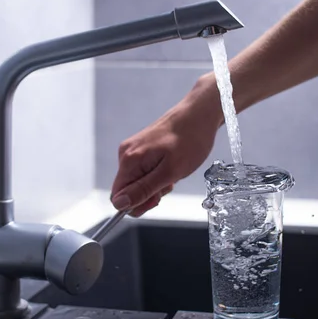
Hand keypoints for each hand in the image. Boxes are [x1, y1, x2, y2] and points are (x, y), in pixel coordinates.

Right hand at [111, 75, 220, 216]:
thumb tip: (119, 204)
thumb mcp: (169, 172)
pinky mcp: (143, 148)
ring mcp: (134, 150)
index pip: (118, 197)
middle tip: (170, 181)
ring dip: (157, 183)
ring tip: (174, 170)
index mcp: (129, 161)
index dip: (137, 204)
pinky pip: (145, 171)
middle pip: (128, 191)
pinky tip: (172, 164)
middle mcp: (126, 154)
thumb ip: (143, 190)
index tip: (157, 197)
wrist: (199, 114)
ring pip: (139, 182)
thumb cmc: (189, 140)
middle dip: (149, 193)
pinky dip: (160, 173)